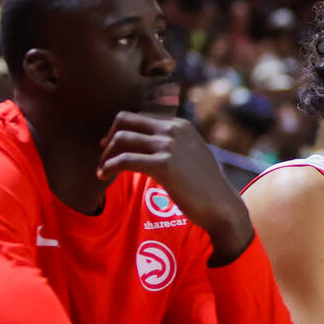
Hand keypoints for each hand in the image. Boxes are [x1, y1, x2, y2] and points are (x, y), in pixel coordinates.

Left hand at [97, 112, 253, 262]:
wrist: (222, 206)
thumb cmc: (206, 187)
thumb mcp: (192, 156)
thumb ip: (174, 146)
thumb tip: (151, 148)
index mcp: (179, 125)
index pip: (138, 117)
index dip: (120, 131)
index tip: (111, 148)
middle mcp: (173, 129)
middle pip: (125, 119)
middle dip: (109, 137)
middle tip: (103, 156)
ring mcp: (169, 145)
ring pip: (121, 138)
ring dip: (106, 155)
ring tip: (101, 170)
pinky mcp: (164, 165)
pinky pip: (124, 160)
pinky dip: (109, 167)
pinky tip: (103, 177)